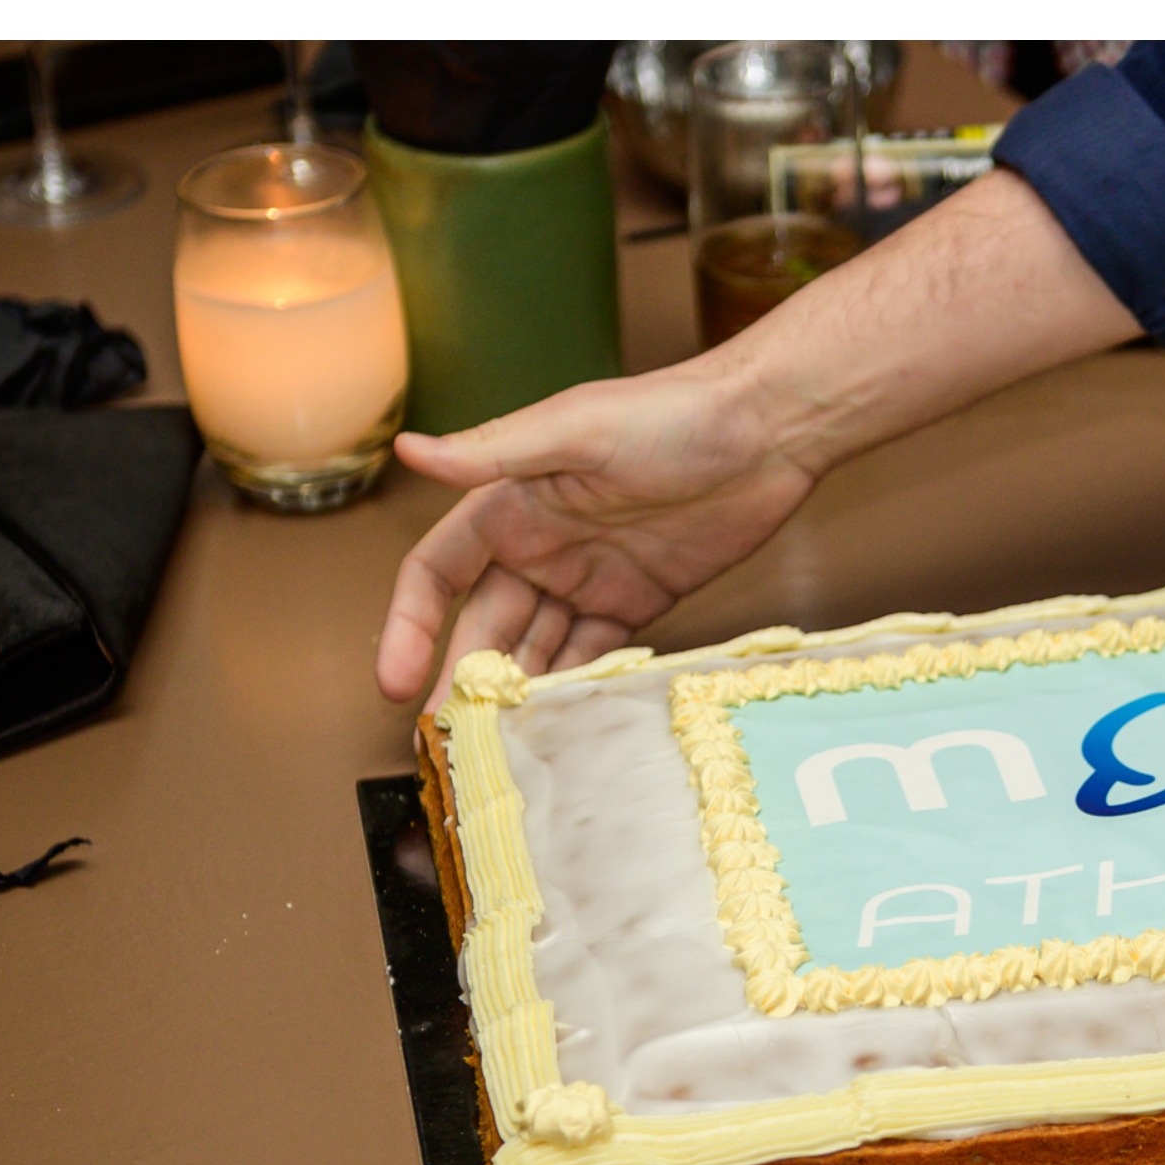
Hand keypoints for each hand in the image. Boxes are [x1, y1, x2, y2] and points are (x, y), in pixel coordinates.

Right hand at [375, 358, 819, 699]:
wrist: (769, 431)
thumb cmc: (672, 414)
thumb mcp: (577, 429)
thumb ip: (495, 452)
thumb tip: (409, 449)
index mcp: (512, 503)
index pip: (437, 572)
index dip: (410, 625)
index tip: (395, 681)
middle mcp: (541, 544)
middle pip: (482, 626)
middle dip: (461, 681)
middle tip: (452, 743)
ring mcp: (588, 577)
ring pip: (534, 649)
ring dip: (514, 695)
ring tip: (500, 750)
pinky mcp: (637, 601)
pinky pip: (591, 656)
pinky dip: (572, 689)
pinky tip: (560, 727)